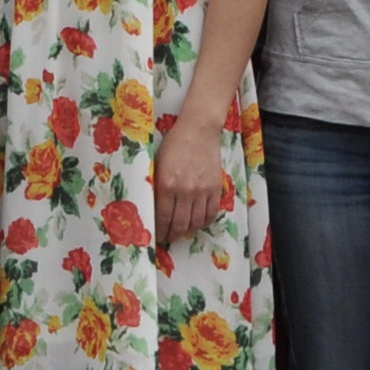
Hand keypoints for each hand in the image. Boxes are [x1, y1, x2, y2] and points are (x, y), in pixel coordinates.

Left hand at [152, 111, 229, 245]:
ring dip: (188, 230)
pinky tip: (198, 222)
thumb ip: (157, 186)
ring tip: (181, 232)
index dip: (160, 231)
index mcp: (167, 185)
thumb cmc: (174, 144)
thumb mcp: (158, 164)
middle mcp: (185, 191)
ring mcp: (202, 191)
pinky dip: (204, 222)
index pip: (163, 217)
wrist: (198, 131)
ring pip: (196, 222)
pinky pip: (211, 213)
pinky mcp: (215, 188)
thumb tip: (154, 208)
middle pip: (180, 224)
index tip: (157, 237)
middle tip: (168, 238)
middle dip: (172, 235)